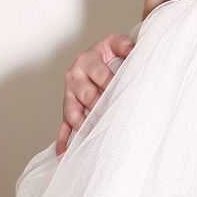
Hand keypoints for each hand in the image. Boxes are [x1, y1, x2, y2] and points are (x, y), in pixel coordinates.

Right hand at [56, 31, 133, 155]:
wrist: (100, 56)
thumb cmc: (110, 53)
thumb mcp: (117, 44)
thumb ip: (124, 46)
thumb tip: (133, 50)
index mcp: (88, 60)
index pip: (102, 77)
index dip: (113, 88)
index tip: (123, 98)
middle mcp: (75, 76)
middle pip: (88, 97)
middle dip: (100, 110)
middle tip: (113, 122)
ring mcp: (69, 94)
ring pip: (73, 113)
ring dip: (83, 127)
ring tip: (92, 140)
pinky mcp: (68, 107)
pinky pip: (63, 125)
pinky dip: (63, 139)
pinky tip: (63, 152)